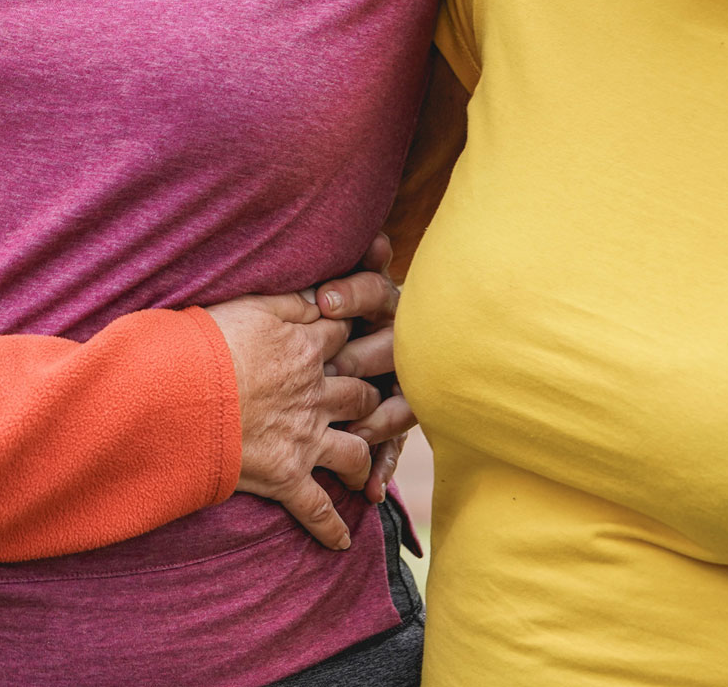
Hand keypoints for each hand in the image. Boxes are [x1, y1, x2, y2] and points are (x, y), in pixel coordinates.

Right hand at [203, 291, 379, 549]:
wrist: (180, 393)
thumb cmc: (206, 342)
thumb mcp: (249, 303)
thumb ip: (289, 302)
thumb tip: (319, 296)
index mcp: (305, 348)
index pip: (343, 337)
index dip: (350, 336)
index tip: (351, 338)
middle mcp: (315, 393)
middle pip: (360, 394)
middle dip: (369, 396)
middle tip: (370, 401)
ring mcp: (305, 437)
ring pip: (356, 449)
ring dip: (365, 457)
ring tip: (366, 466)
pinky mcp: (287, 476)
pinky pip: (317, 508)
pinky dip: (331, 527)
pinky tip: (342, 541)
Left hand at [315, 231, 416, 502]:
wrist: (372, 342)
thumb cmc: (340, 306)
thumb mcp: (341, 286)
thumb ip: (353, 270)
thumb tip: (378, 241)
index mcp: (384, 300)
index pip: (375, 290)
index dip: (352, 294)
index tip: (323, 300)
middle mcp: (400, 338)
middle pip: (389, 346)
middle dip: (361, 357)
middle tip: (336, 366)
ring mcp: (404, 380)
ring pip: (399, 400)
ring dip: (376, 415)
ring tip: (354, 428)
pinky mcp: (400, 416)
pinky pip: (395, 443)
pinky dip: (382, 464)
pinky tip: (369, 486)